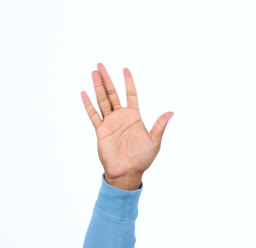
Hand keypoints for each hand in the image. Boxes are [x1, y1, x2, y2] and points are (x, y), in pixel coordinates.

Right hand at [80, 63, 173, 189]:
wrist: (128, 172)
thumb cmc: (142, 158)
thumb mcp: (154, 141)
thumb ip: (160, 125)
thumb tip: (170, 112)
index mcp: (134, 117)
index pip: (131, 95)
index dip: (128, 82)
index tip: (125, 69)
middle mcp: (121, 117)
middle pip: (113, 94)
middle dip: (107, 79)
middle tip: (100, 65)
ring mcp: (110, 123)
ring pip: (102, 100)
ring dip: (98, 87)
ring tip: (93, 73)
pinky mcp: (101, 131)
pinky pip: (93, 115)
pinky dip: (88, 105)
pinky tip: (84, 93)